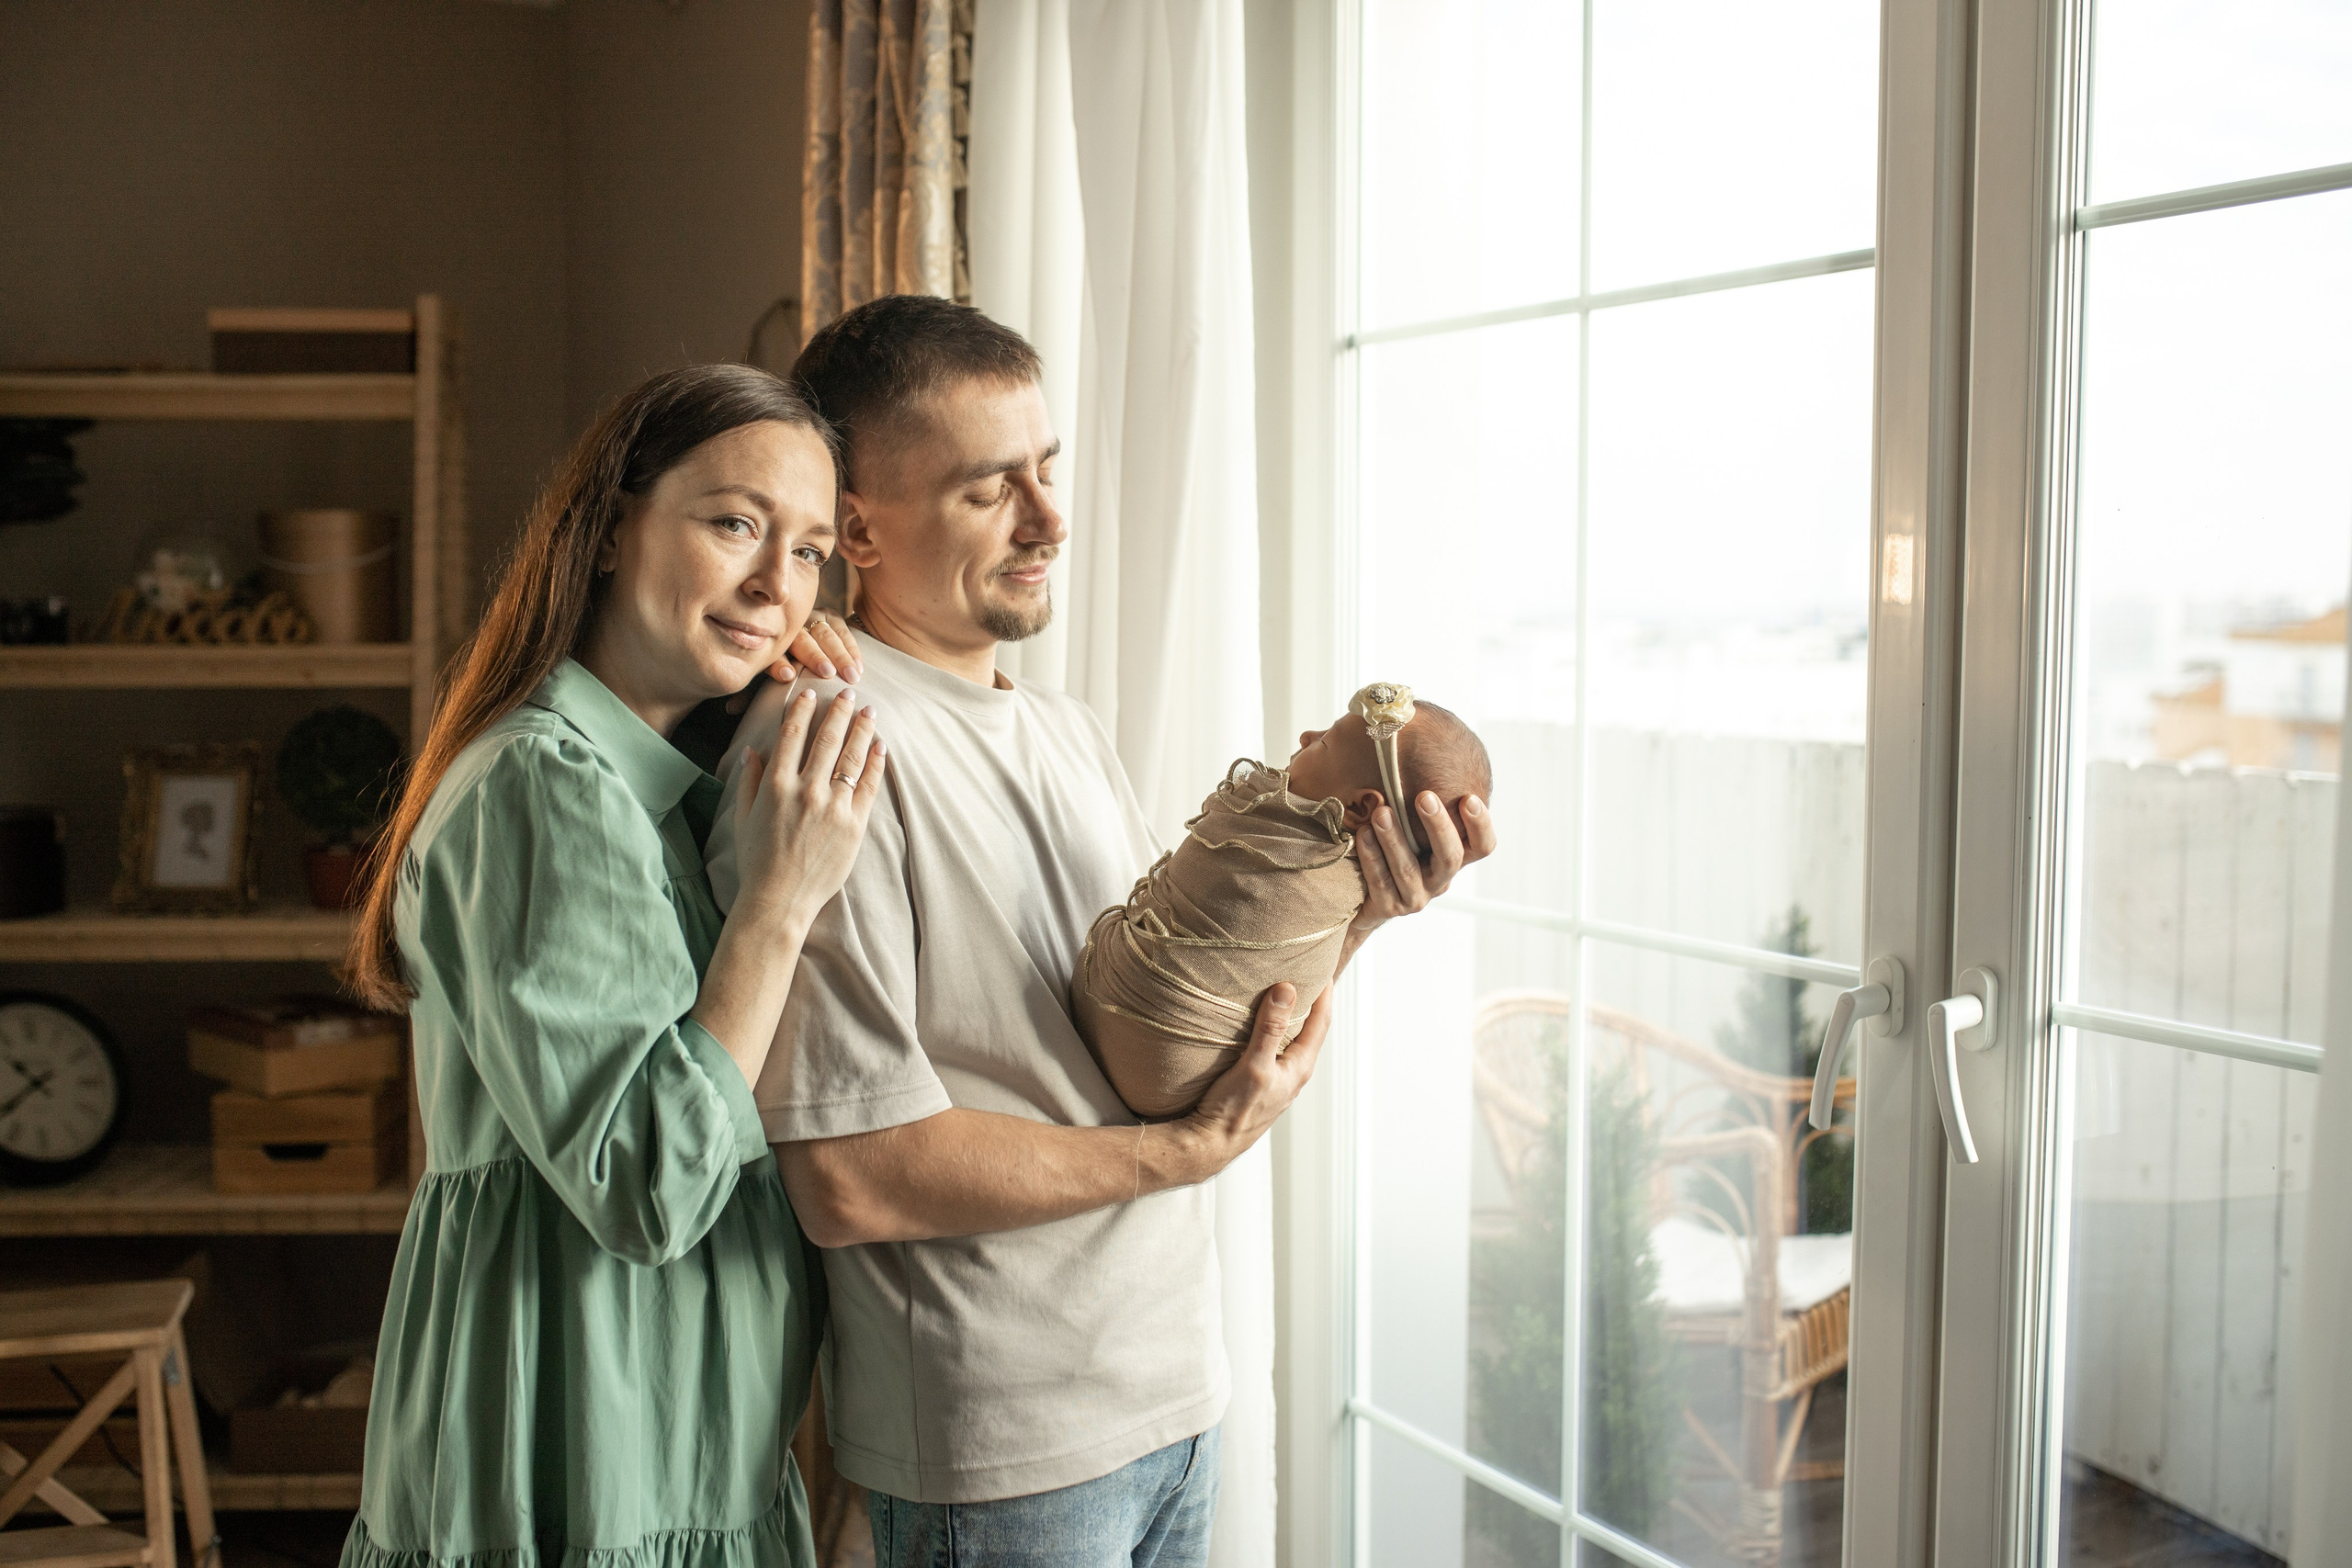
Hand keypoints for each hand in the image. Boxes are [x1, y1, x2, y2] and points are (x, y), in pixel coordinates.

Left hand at [726, 612, 862, 714]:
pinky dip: (852, 648)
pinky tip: (859, 667)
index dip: (778, 663)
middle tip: (826, 673)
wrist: (799, 634)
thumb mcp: (763, 676)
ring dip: (839, 655)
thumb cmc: (782, 666)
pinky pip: (843, 629)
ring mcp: (810, 618)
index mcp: (769, 643)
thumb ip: (750, 692)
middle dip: (814, 656)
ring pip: (825, 633)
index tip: (787, 676)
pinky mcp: (829, 615)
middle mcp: (790, 628)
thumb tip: (730, 708)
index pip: (772, 652)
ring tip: (851, 675)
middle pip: (801, 640)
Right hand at [726, 687, 886, 930]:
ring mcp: (833, 808)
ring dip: (861, 730)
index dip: (802, 710)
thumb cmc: (757, 861)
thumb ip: (748, 781)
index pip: (792, 735)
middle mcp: (806, 791)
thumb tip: (752, 750)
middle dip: (838, 711)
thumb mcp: (743, 818)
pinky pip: (867, 786)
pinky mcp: (854, 826)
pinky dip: (875, 763)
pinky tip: (880, 746)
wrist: (780, 901)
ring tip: (869, 711)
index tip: (811, 693)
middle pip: (827, 740)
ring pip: (851, 758)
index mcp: (776, 786)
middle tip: (848, 691)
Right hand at [1174, 982, 1331, 1178]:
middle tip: (1306, 970)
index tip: (1323, 965)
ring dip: (1291, 1014)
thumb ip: (1270, 1028)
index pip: (1321, 1021)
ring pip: (1292, 1038)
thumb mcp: (1254, 1065)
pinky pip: (1274, 1047)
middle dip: (1310, 999)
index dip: (1325, 992)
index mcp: (1300, 1067)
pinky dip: (1274, 1028)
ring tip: (1284, 988)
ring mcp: (1278, 1077)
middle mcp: (1293, 1072)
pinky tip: (1260, 1022)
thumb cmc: (1234, 1109)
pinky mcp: (1261, 1080)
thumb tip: (1286, 989)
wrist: (1210, 1142)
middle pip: (1310, 1028)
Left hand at [1352, 791, 1494, 941]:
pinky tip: (1362, 834)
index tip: (1469, 797)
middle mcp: (1440, 877)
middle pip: (1451, 856)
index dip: (1480, 824)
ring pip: (1410, 870)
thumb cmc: (1386, 838)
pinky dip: (1372, 857)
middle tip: (1424, 797)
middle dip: (1439, 825)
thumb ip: (1412, 784)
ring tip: (1381, 812)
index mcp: (1452, 853)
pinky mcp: (1390, 906)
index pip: (1482, 844)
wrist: (1357, 888)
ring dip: (1396, 839)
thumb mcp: (1404, 812)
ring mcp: (1416, 895)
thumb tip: (1407, 734)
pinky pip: (1382, 883)